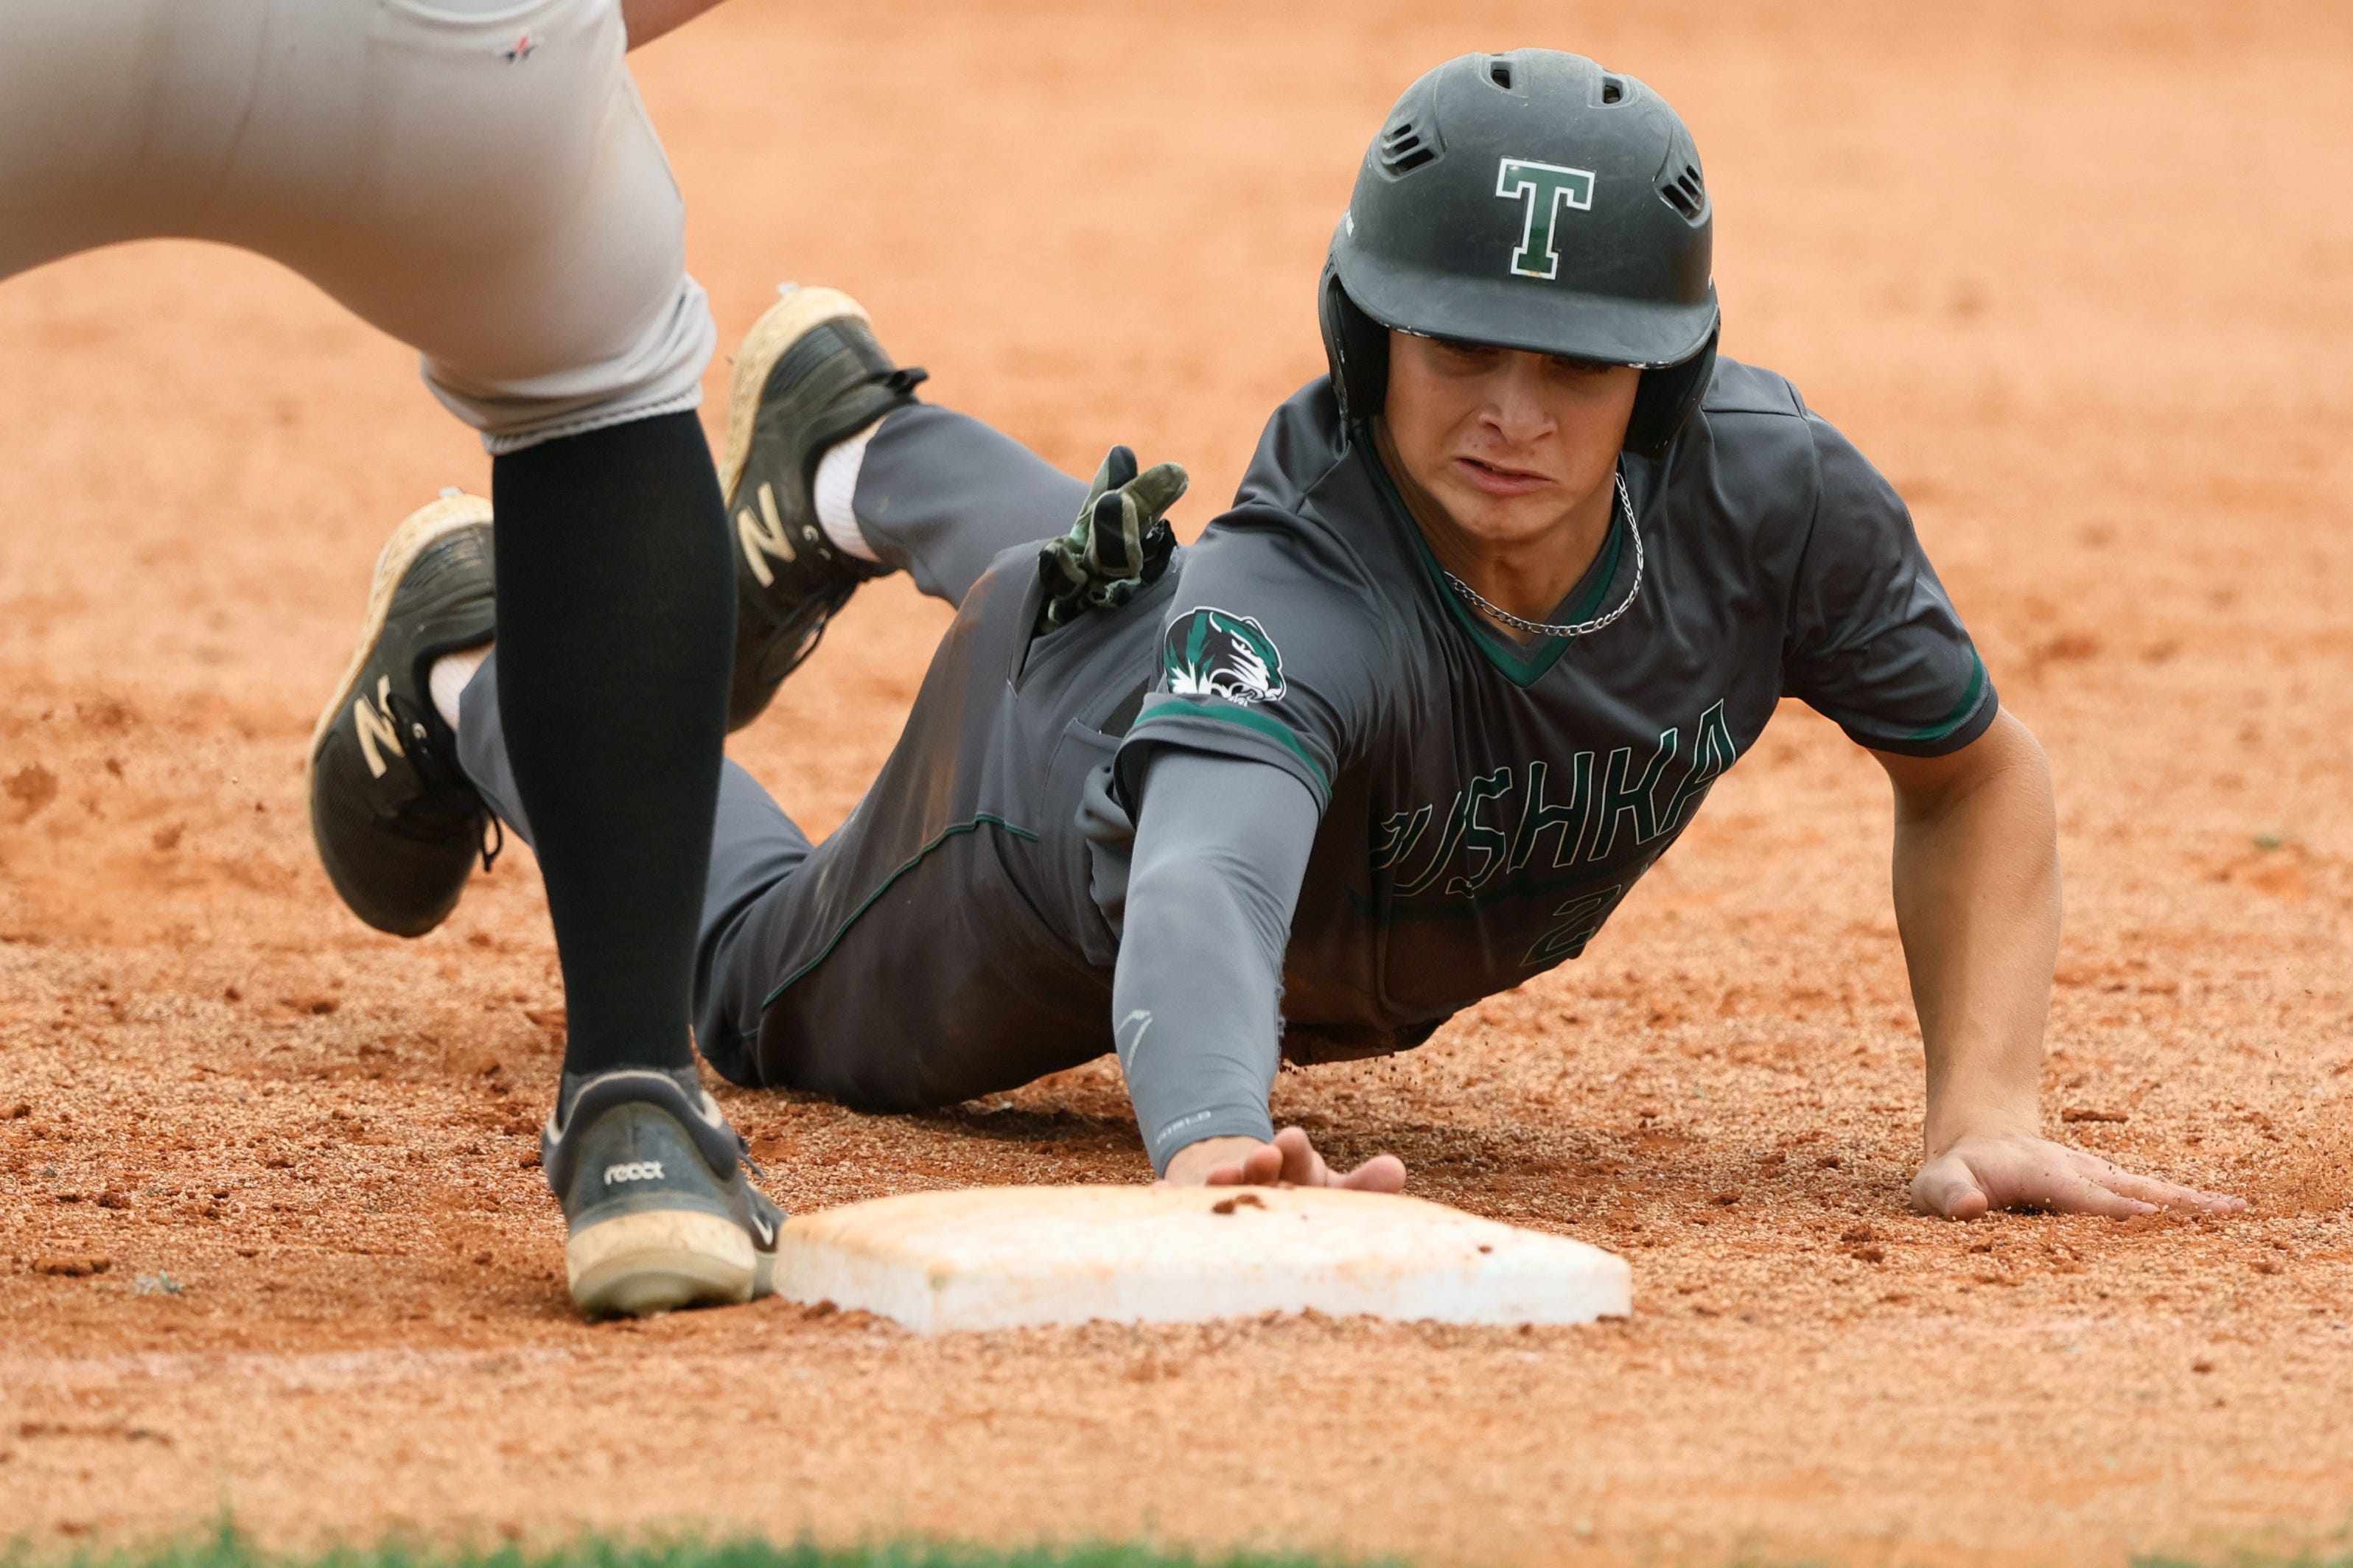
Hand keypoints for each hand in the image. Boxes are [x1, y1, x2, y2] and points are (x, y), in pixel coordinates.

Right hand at [1159, 1126, 1405, 1191]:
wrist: (1249, 1193)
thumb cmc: (1304, 1197)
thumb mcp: (1336, 1194)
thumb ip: (1364, 1187)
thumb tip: (1396, 1168)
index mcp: (1295, 1166)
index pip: (1296, 1154)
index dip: (1293, 1149)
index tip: (1289, 1141)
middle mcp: (1258, 1175)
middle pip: (1258, 1167)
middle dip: (1259, 1163)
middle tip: (1263, 1157)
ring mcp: (1228, 1193)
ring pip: (1223, 1186)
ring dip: (1221, 1181)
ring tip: (1220, 1176)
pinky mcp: (1198, 1210)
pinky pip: (1182, 1205)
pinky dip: (1169, 1198)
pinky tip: (1158, 1194)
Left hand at [1911, 1131, 2244, 1218]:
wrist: (1977, 1139)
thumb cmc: (1956, 1171)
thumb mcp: (1935, 1183)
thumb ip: (1946, 1194)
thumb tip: (1965, 1206)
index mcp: (2043, 1174)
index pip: (2083, 1196)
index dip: (2114, 1207)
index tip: (2151, 1213)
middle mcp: (2081, 1173)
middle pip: (2132, 1189)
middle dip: (2173, 1203)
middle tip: (2225, 1213)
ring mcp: (2099, 1178)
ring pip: (2150, 1189)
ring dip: (2191, 1202)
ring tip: (2238, 1212)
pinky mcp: (2109, 1186)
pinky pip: (2151, 1195)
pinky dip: (2186, 1204)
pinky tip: (2224, 1214)